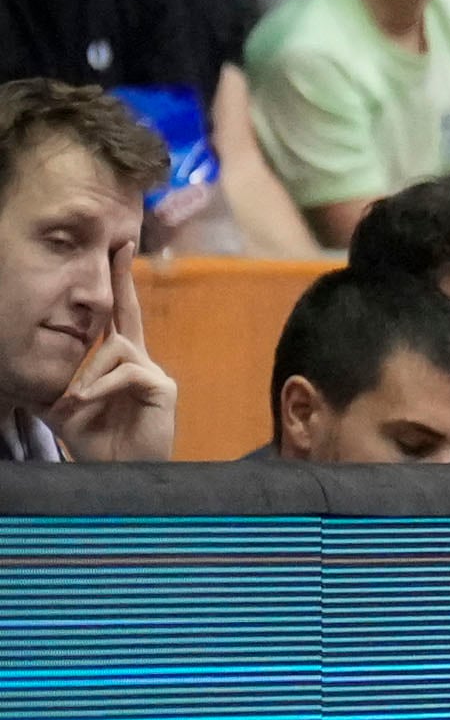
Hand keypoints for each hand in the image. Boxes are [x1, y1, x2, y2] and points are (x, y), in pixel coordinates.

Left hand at [46, 247, 176, 462]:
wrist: (118, 475)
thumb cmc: (96, 444)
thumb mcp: (62, 407)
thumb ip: (52, 383)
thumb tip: (17, 367)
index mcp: (118, 365)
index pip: (116, 320)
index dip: (118, 286)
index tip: (118, 252)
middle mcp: (140, 363)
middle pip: (130, 313)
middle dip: (124, 278)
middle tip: (121, 244)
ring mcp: (154, 375)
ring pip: (116, 347)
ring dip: (88, 372)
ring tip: (75, 401)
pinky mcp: (162, 389)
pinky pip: (127, 370)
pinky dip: (101, 386)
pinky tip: (87, 402)